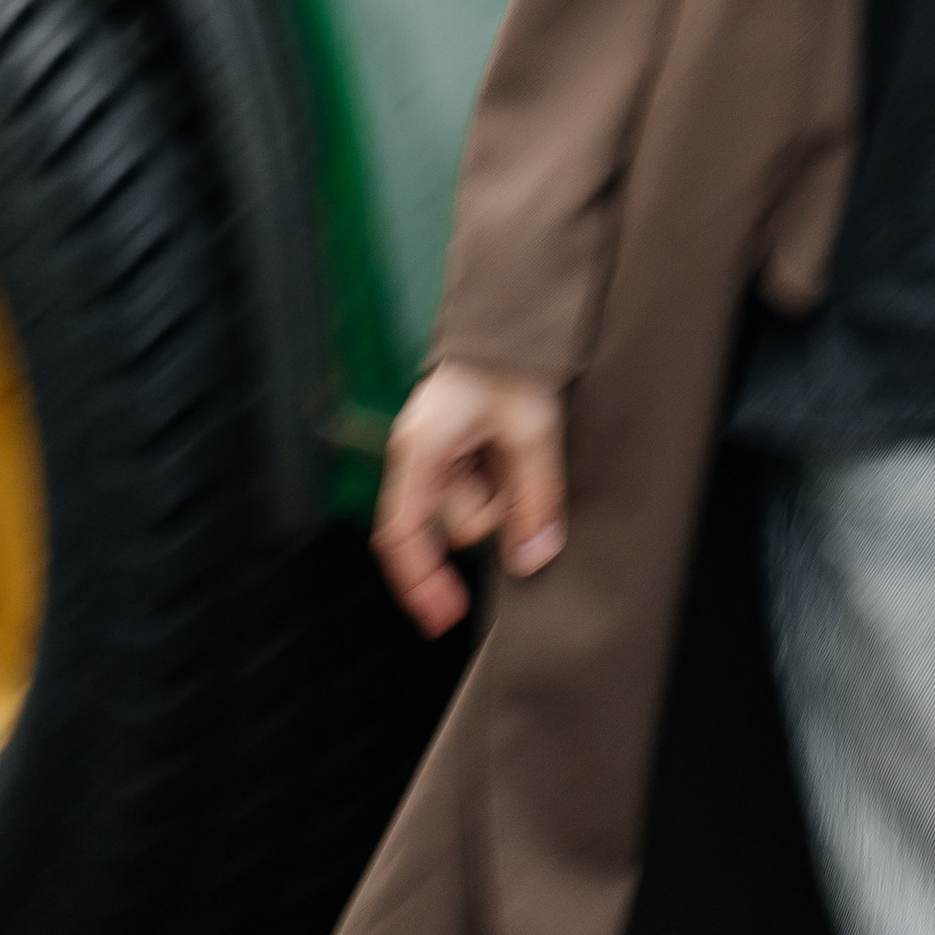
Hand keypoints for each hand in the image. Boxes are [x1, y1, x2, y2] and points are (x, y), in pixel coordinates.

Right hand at [373, 361, 565, 638]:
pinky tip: (516, 447)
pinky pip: (482, 488)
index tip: (446, 618)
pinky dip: (505, 480)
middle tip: (524, 465)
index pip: (400, 536)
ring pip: (474, 509)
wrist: (513, 316)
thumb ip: (533, 496)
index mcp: (419, 452)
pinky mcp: (458, 451)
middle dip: (496, 511)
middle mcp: (419, 458)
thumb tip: (532, 561)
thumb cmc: (512, 364)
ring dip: (505, 492)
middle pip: (453, 524)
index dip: (418, 584)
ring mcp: (438, 456)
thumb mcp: (531, 429)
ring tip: (522, 442)